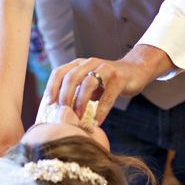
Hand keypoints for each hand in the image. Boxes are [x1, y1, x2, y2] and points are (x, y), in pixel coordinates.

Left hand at [43, 46, 171, 125]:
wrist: (135, 70)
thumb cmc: (107, 81)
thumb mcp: (89, 83)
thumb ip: (76, 92)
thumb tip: (60, 113)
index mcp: (78, 64)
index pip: (59, 72)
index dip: (52, 87)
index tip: (49, 103)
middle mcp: (89, 63)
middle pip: (71, 77)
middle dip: (65, 96)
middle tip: (63, 113)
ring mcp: (105, 69)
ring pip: (88, 82)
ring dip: (81, 101)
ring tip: (79, 117)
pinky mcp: (119, 78)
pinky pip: (108, 95)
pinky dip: (101, 110)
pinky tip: (97, 121)